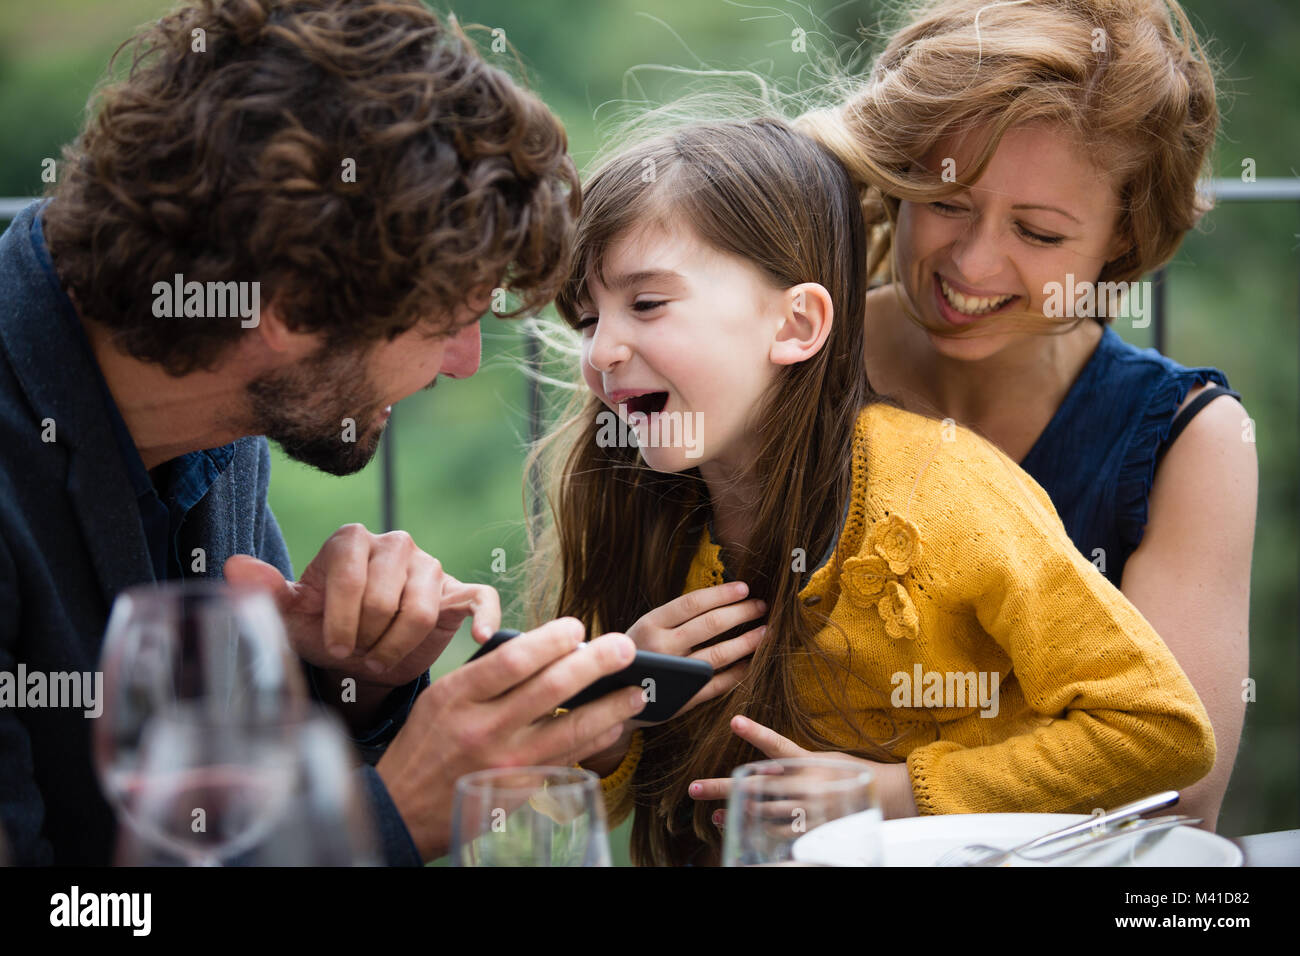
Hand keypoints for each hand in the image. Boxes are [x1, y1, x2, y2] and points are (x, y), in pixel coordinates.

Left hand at [224, 524, 499, 687]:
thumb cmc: (324, 630)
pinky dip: (481, 617)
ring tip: (380, 658)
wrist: (362, 654)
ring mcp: (429, 565)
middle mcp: (394, 544)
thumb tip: (231, 566)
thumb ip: (268, 591)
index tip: (332, 647)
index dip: (340, 620)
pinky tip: (479, 637)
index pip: (349, 577)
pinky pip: (478, 597)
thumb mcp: (293, 615)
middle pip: (385, 596)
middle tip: (357, 653)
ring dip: (397, 645)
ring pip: (421, 607)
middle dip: (367, 636)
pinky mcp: (457, 590)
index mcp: (351, 540)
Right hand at [374, 618, 647, 859]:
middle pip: (550, 689)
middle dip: (596, 664)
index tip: (578, 627)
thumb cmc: (427, 742)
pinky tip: (613, 725)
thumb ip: (488, 674)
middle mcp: (482, 729)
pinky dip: (596, 740)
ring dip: (611, 707)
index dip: (552, 640)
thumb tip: (549, 651)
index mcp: (457, 695)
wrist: (402, 809)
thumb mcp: (442, 697)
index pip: (513, 660)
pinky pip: (568, 760)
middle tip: (625, 648)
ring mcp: (504, 765)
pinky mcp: (520, 791)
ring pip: (570, 730)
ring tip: (636, 692)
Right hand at [625, 582, 766, 722]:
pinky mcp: (684, 699)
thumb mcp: (644, 629)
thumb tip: (719, 598)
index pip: (693, 603)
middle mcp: (661, 647)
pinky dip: (738, 672)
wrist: (611, 700)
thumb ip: (674, 617)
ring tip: (764, 632)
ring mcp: (674, 674)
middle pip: (711, 624)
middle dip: (742, 612)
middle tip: (762, 606)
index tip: (745, 588)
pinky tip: (750, 662)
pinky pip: (718, 683)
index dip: (722, 594)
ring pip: (719, 654)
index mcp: (650, 624)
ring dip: (747, 641)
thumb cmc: (637, 655)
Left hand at [686, 715, 916, 826]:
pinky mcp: (812, 830)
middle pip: (758, 786)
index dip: (756, 732)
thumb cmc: (848, 774)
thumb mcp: (822, 758)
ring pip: (763, 813)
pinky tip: (740, 828)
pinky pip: (779, 834)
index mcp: (808, 762)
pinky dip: (758, 832)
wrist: (884, 798)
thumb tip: (763, 759)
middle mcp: (806, 785)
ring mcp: (808, 810)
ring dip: (736, 814)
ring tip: (714, 814)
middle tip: (695, 788)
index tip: (735, 721)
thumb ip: (792, 760)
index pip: (778, 745)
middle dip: (723, 789)